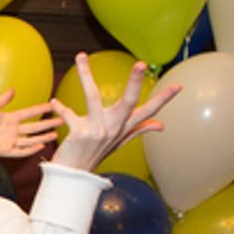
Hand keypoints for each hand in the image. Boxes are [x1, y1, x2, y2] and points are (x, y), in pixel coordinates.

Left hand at [0, 89, 62, 158]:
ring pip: (30, 139)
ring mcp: (10, 141)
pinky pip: (20, 151)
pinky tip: (40, 146)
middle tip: (62, 120)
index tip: (53, 104)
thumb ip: (3, 99)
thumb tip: (14, 89)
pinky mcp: (5, 150)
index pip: (30, 113)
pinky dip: (29, 149)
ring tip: (55, 134)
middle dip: (48, 124)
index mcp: (11, 118)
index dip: (41, 108)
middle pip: (34, 127)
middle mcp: (13, 130)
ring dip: (43, 137)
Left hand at [50, 53, 181, 172]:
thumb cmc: (94, 156)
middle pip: (129, 102)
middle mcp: (113, 128)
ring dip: (86, 76)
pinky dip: (61, 108)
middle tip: (141, 64)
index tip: (179, 85)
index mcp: (123, 128)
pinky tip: (54, 103)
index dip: (164, 99)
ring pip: (93, 98)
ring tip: (81, 56)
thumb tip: (162, 125)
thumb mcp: (118, 143)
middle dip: (135, 82)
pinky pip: (69, 115)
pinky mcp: (79, 134)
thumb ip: (139, 130)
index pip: (148, 112)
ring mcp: (97, 131)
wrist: (72, 177)